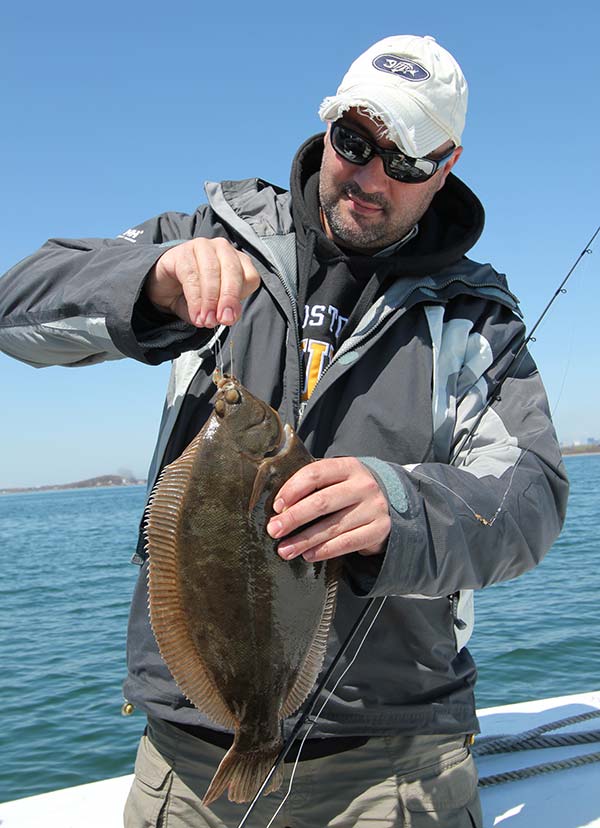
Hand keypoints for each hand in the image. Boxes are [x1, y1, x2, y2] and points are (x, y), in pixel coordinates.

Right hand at [145, 238, 260, 326]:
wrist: (163, 286)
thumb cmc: (194, 294)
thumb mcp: (213, 307)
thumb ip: (223, 311)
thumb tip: (229, 317)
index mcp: (238, 261)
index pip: (250, 277)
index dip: (239, 298)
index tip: (229, 318)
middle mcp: (223, 249)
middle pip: (233, 271)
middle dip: (228, 298)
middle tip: (222, 320)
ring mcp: (202, 246)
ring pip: (212, 272)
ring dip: (210, 300)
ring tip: (206, 321)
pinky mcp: (182, 251)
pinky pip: (191, 275)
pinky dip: (195, 299)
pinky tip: (195, 314)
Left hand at [266, 457, 390, 562]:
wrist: (386, 504)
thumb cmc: (348, 492)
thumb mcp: (336, 480)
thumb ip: (312, 486)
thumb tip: (278, 507)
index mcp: (348, 467)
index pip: (315, 474)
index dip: (292, 490)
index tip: (276, 507)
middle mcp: (363, 485)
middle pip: (322, 502)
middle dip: (293, 518)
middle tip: (273, 530)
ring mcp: (374, 507)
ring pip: (333, 526)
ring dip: (304, 540)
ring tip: (284, 550)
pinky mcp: (379, 529)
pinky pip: (348, 543)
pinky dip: (325, 550)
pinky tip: (308, 555)